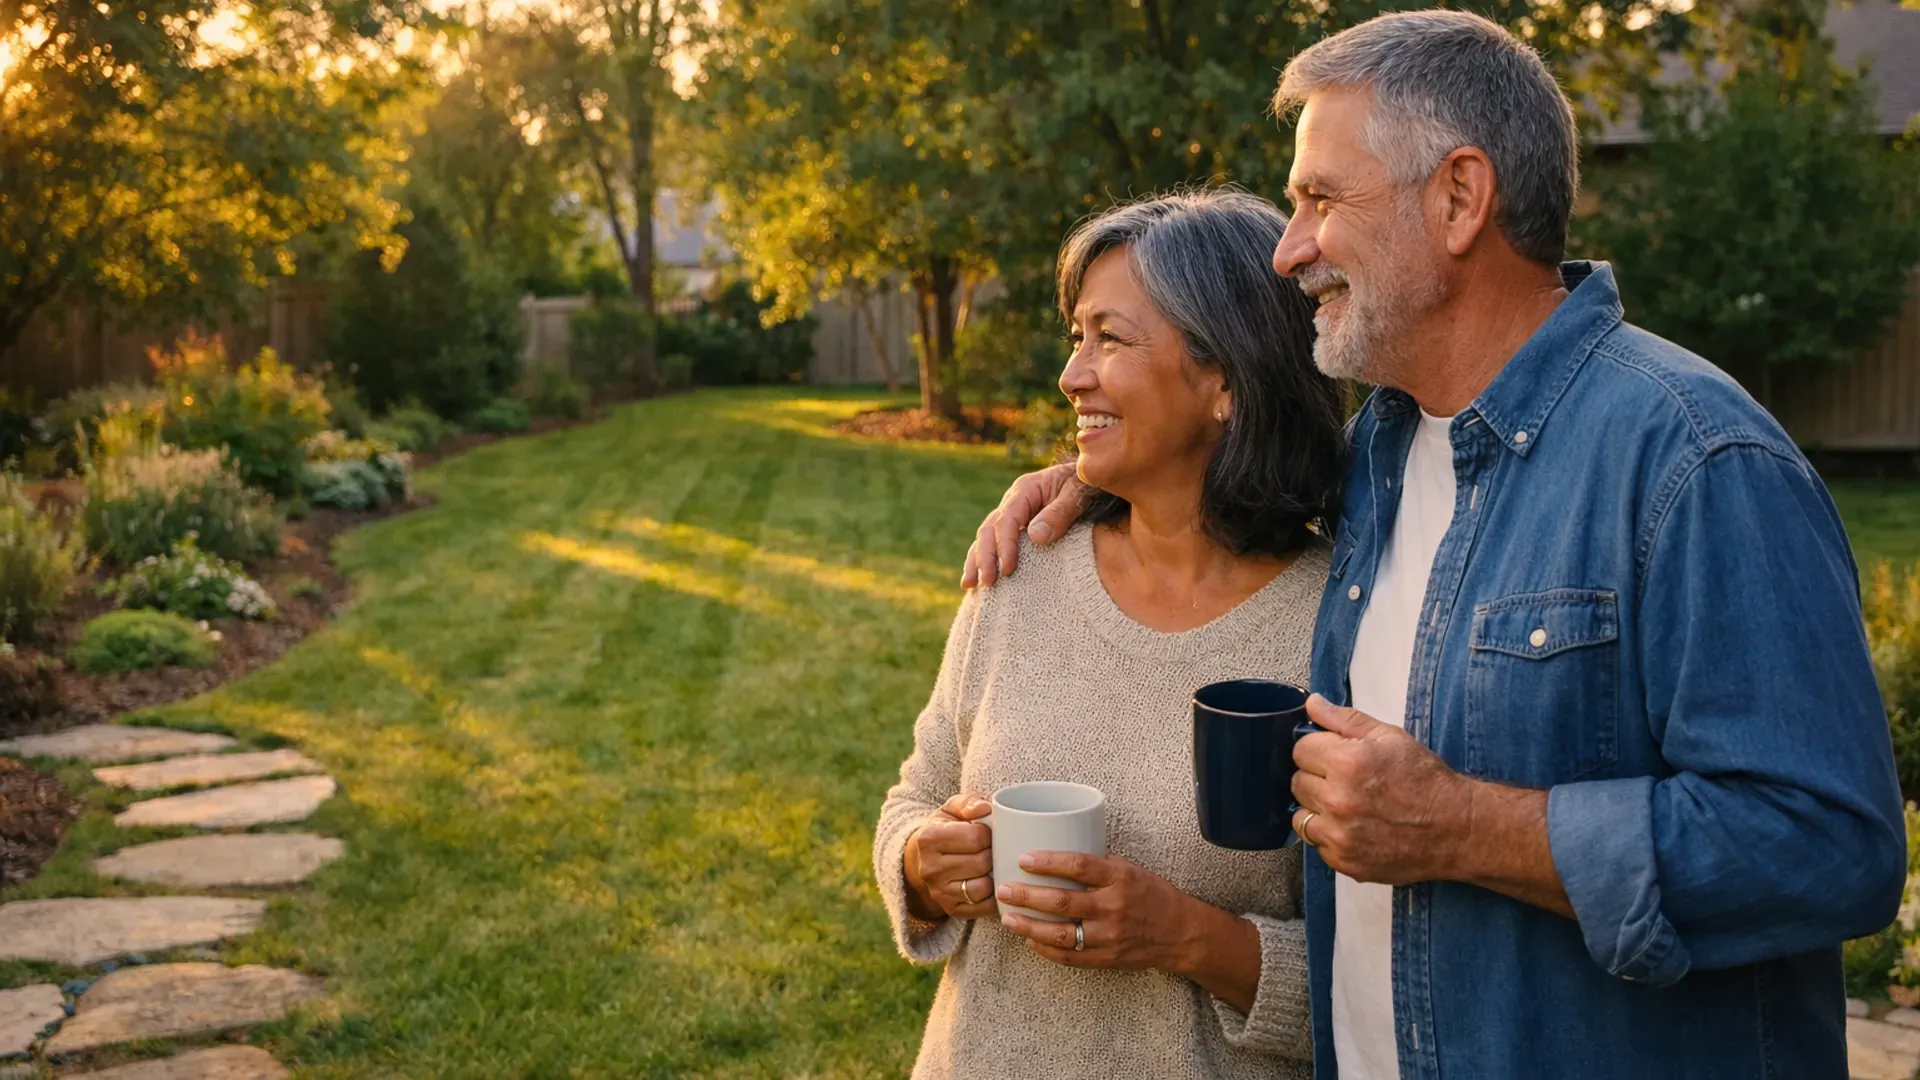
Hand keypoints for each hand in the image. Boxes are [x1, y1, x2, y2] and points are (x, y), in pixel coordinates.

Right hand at [904, 794, 996, 920]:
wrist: (924, 860)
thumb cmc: (946, 830)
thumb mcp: (952, 809)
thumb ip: (969, 802)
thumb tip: (985, 808)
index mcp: (929, 838)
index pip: (976, 837)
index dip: (989, 834)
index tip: (987, 833)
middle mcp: (930, 868)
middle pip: (981, 862)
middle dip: (992, 854)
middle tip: (991, 849)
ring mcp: (939, 892)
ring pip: (983, 887)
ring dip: (994, 876)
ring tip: (991, 866)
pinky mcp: (951, 909)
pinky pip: (984, 907)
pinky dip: (994, 895)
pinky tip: (991, 882)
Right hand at [961, 463, 1088, 588]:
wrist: (1090, 482)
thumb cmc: (1086, 487)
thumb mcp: (1079, 494)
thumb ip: (1060, 512)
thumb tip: (1034, 536)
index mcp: (1026, 490)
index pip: (1007, 519)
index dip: (1005, 545)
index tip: (1008, 569)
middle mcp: (1012, 502)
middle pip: (990, 529)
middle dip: (986, 557)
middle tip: (988, 583)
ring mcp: (1011, 515)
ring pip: (985, 537)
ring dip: (977, 561)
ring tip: (970, 585)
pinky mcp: (1014, 529)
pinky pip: (993, 544)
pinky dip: (983, 560)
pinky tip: (976, 581)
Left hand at [995, 851, 1209, 972]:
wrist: (1182, 933)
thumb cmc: (1153, 895)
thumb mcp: (1131, 870)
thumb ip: (1099, 865)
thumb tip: (1059, 853)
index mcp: (1120, 878)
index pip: (1079, 866)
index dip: (1049, 862)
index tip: (1024, 858)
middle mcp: (1114, 907)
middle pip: (1063, 901)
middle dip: (1027, 896)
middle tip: (1003, 889)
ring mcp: (1110, 936)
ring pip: (1062, 934)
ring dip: (1029, 926)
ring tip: (1007, 918)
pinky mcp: (1108, 959)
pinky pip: (1071, 957)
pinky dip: (1047, 950)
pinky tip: (1030, 940)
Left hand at [1289, 694, 1472, 885]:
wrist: (1456, 829)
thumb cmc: (1426, 781)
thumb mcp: (1390, 737)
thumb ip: (1345, 720)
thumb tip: (1313, 704)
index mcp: (1347, 763)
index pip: (1300, 749)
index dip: (1318, 749)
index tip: (1334, 755)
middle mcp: (1338, 801)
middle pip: (1297, 782)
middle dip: (1317, 778)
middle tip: (1345, 781)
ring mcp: (1339, 836)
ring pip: (1300, 816)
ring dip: (1318, 809)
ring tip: (1348, 806)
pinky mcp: (1344, 862)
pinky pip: (1317, 844)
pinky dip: (1330, 836)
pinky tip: (1355, 828)